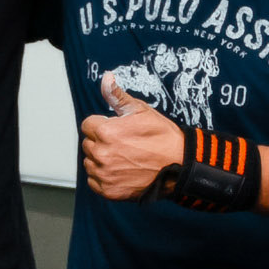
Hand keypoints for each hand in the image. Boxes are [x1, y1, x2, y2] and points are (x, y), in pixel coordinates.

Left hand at [80, 74, 182, 198]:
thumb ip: (117, 96)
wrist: (180, 165)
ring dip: (101, 160)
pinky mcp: (109, 191)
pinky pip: (94, 182)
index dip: (102, 125)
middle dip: (101, 142)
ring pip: (90, 163)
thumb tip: (106, 78)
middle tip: (123, 144)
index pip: (88, 125)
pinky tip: (120, 172)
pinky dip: (103, 178)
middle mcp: (101, 154)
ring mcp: (104, 174)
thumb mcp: (140, 110)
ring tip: (123, 158)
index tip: (117, 129)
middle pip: (88, 144)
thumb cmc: (162, 136)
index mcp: (106, 131)